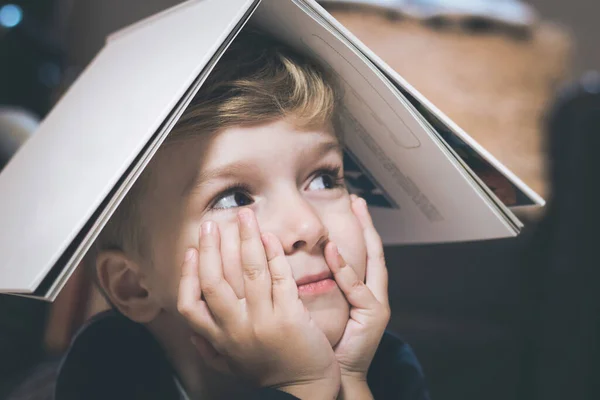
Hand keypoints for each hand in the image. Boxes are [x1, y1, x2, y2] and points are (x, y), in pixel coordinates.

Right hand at [177, 208, 339, 398]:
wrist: (304, 391)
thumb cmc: (270, 375)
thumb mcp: (232, 365)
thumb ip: (210, 350)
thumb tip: (193, 336)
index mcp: (220, 339)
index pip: (189, 305)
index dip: (187, 275)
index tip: (190, 252)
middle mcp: (236, 329)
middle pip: (215, 282)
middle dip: (210, 248)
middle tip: (210, 224)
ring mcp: (263, 322)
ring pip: (249, 272)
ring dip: (245, 239)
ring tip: (244, 216)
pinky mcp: (290, 317)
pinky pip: (280, 278)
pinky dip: (274, 255)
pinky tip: (269, 237)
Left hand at [324, 196, 389, 384]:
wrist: (338, 375)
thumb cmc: (325, 343)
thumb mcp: (322, 308)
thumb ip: (317, 285)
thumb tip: (294, 261)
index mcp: (360, 292)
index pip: (360, 252)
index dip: (358, 228)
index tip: (352, 204)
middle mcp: (372, 294)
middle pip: (374, 251)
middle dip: (367, 224)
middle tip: (359, 200)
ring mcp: (376, 304)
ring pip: (371, 263)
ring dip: (364, 236)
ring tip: (357, 211)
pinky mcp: (374, 315)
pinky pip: (357, 289)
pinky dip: (346, 269)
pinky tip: (334, 252)